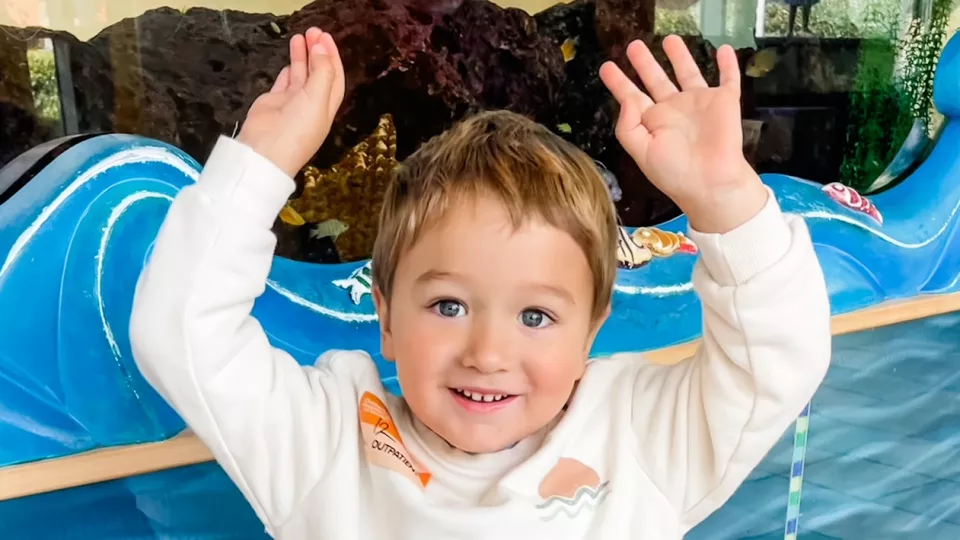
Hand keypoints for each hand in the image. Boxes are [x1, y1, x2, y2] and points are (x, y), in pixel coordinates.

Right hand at [238, 28, 344, 178]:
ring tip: (300, 37)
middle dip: (317, 52)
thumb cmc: (296, 131)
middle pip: (318, 72)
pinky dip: (288, 69)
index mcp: (327, 106)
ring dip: (302, 56)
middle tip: (313, 31)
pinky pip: (284, 81)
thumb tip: (322, 50)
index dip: (331, 56)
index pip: (334, 76)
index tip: (325, 38)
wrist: (265, 150)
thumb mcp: (317, 99)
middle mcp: (311, 105)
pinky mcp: (275, 102)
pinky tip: (291, 57)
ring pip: (300, 74)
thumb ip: (321, 73)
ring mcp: (292, 104)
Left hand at [600, 35, 766, 233]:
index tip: (606, 67)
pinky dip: (728, 65)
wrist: (711, 183)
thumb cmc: (674, 173)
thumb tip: (627, 99)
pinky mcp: (724, 102)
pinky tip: (724, 50)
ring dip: (679, 56)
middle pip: (655, 79)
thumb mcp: (641, 152)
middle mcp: (673, 110)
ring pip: (687, 73)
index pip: (631, 96)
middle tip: (633, 46)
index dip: (618, 82)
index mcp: (652, 122)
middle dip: (644, 63)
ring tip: (669, 39)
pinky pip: (727, 79)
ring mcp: (698, 105)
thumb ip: (628, 125)